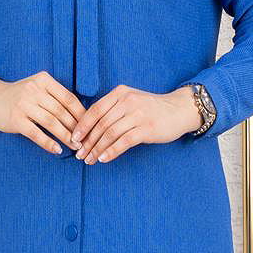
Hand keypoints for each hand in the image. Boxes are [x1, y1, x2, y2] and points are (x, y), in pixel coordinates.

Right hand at [0, 70, 84, 155]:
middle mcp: (34, 90)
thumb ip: (55, 96)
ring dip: (65, 137)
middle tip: (85, 140)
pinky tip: (57, 150)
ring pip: (51, 123)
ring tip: (75, 147)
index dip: (81, 114)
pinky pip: (36, 133)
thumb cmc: (19, 96)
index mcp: (43, 80)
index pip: (68, 98)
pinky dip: (48, 143)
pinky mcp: (16, 119)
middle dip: (76, 128)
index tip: (90, 126)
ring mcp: (24, 104)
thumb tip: (81, 115)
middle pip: (62, 111)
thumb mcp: (37, 87)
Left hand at [72, 84, 200, 163]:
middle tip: (79, 154)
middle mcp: (128, 101)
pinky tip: (103, 159)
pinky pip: (124, 142)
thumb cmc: (151, 109)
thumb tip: (88, 128)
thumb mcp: (130, 101)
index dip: (82, 126)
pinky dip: (111, 151)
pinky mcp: (147, 128)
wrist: (179, 110)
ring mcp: (138, 114)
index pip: (95, 110)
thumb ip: (112, 110)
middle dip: (87, 141)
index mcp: (120, 93)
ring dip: (97, 149)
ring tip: (89, 160)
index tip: (74, 140)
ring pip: (110, 134)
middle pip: (100, 124)